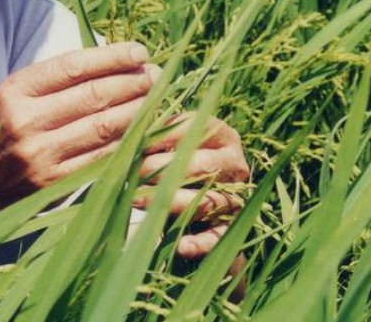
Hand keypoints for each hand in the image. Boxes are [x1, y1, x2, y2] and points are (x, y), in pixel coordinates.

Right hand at [0, 42, 159, 213]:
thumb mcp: (20, 92)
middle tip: (156, 76)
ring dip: (137, 110)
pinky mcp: (55, 181)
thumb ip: (59, 77)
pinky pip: (102, 157)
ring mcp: (41, 154)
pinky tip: (143, 129)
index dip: (111, 57)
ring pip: (103, 127)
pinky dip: (128, 141)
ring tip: (155, 99)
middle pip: (93, 96)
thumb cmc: (9, 124)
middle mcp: (26, 120)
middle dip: (132, 83)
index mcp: (16, 89)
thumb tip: (116, 60)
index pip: (72, 67)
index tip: (140, 52)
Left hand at [137, 114, 250, 257]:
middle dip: (164, 168)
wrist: (183, 199)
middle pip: (202, 166)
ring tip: (138, 200)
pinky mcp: (229, 227)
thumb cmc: (166, 159)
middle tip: (135, 172)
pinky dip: (200, 243)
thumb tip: (136, 126)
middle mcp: (234, 163)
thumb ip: (153, 132)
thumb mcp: (162, 142)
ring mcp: (235, 196)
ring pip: (207, 200)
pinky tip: (181, 246)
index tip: (140, 142)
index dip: (165, 136)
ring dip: (171, 202)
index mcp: (220, 135)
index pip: (195, 129)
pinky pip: (218, 237)